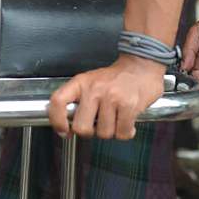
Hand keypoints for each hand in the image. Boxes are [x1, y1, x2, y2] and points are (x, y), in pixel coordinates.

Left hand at [48, 54, 165, 139]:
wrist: (142, 65)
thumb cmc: (116, 78)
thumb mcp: (91, 82)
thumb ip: (78, 101)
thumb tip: (68, 128)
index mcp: (81, 83)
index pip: (58, 101)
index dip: (56, 120)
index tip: (64, 130)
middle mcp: (94, 89)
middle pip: (82, 127)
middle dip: (91, 132)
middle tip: (98, 124)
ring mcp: (112, 97)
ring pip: (104, 133)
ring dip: (111, 131)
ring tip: (116, 117)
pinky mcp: (128, 105)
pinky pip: (122, 133)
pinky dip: (126, 132)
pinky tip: (127, 121)